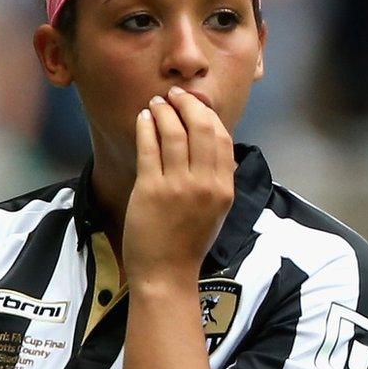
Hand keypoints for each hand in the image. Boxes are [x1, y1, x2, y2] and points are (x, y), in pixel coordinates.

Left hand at [123, 86, 234, 284]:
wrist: (167, 272)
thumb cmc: (188, 241)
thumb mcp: (214, 209)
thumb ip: (215, 178)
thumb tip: (209, 144)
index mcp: (224, 188)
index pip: (222, 138)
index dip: (207, 114)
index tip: (194, 104)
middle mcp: (206, 185)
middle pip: (201, 128)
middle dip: (187, 105)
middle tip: (174, 96)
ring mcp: (179, 187)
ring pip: (174, 133)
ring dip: (164, 111)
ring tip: (155, 103)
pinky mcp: (151, 190)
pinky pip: (149, 148)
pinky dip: (146, 127)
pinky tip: (143, 118)